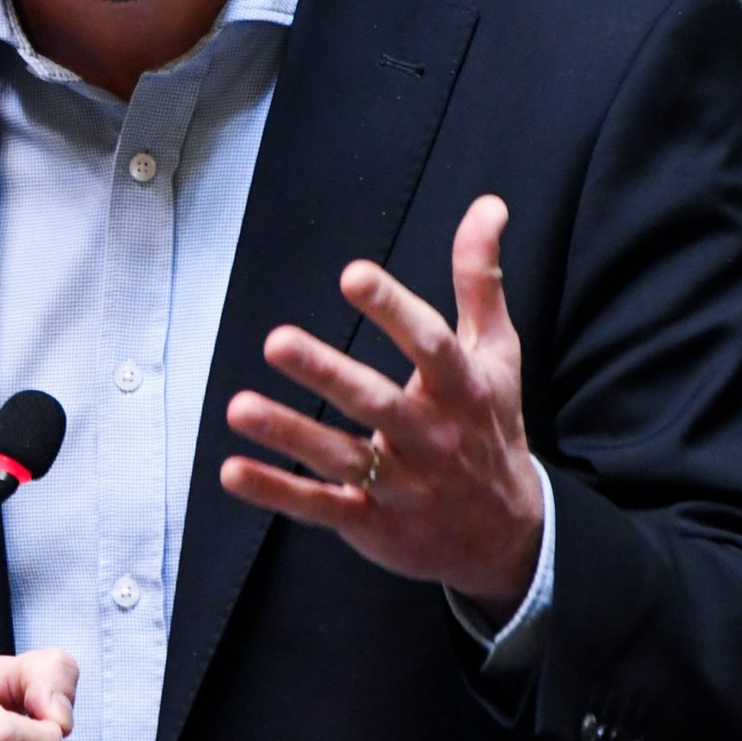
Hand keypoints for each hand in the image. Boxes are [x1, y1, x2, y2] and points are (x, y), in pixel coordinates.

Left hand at [220, 194, 544, 620]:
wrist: (509, 535)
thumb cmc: (491, 426)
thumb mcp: (496, 354)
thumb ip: (481, 279)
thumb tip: (487, 205)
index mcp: (461, 389)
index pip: (429, 345)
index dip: (393, 309)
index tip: (353, 275)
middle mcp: (432, 437)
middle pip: (376, 403)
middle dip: (327, 373)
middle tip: (276, 340)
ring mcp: (401, 484)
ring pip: (340, 457)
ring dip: (289, 434)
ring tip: (238, 407)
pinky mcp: (372, 522)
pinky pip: (320, 507)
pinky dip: (276, 491)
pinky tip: (232, 470)